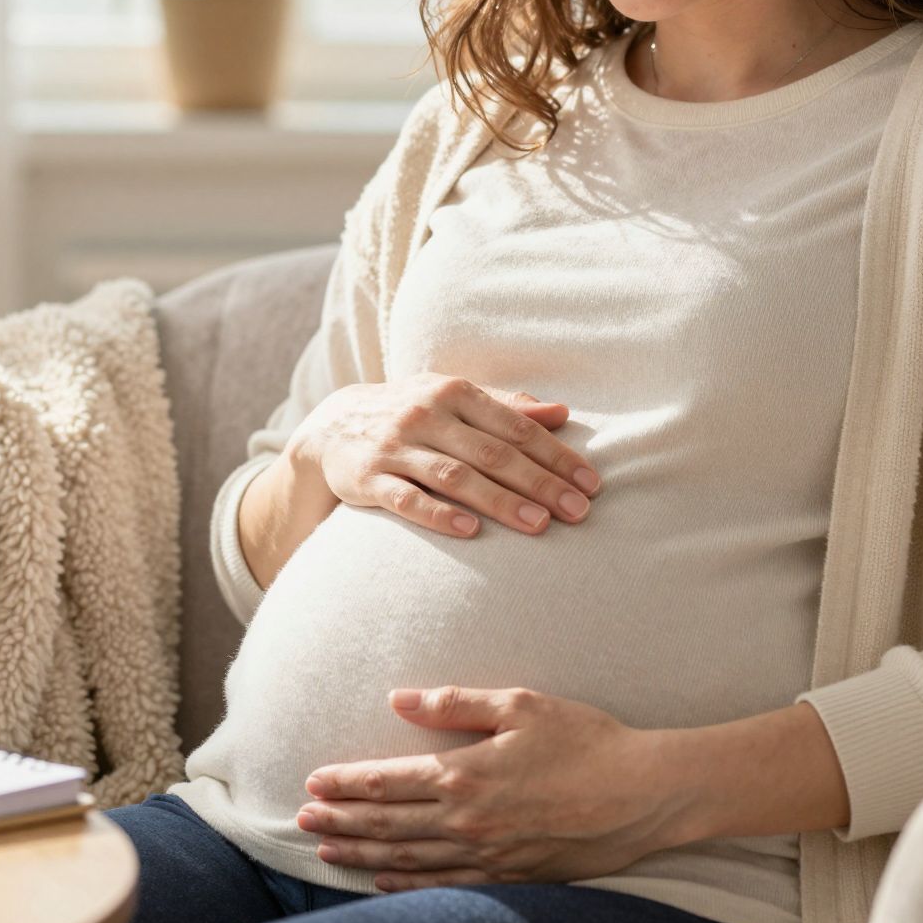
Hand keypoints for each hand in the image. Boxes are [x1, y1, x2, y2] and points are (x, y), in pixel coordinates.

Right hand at [293, 374, 601, 539]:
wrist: (331, 426)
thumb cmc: (411, 414)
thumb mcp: (453, 398)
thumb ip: (506, 406)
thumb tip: (562, 412)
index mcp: (454, 392)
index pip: (515, 426)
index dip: (556, 455)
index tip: (591, 483)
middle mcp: (426, 414)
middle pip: (492, 452)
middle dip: (540, 482)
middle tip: (579, 511)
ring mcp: (395, 446)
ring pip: (455, 475)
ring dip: (500, 501)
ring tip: (540, 524)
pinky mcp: (367, 478)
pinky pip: (405, 498)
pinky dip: (437, 514)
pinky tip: (470, 530)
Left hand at [295, 685, 684, 891]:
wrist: (642, 794)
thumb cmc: (585, 740)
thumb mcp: (520, 704)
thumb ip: (455, 703)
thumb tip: (399, 700)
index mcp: (466, 775)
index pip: (388, 781)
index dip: (346, 783)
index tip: (313, 781)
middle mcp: (468, 822)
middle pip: (388, 824)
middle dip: (341, 820)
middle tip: (302, 820)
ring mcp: (487, 855)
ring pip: (408, 859)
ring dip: (363, 853)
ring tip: (327, 849)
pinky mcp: (510, 876)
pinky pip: (444, 885)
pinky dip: (406, 884)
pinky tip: (383, 880)